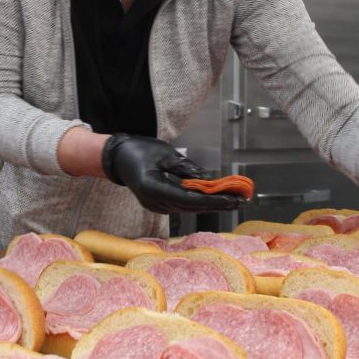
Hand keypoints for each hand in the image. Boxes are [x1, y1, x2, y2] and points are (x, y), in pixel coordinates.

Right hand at [102, 133, 245, 213]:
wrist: (118, 157)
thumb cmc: (138, 150)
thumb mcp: (164, 153)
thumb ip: (185, 168)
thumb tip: (206, 180)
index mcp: (153, 189)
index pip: (188, 199)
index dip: (212, 200)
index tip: (231, 200)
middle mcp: (155, 202)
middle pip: (191, 207)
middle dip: (217, 204)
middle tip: (241, 200)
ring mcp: (156, 206)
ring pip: (189, 208)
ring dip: (211, 204)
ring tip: (234, 199)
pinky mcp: (160, 204)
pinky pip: (183, 205)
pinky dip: (200, 202)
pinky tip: (216, 198)